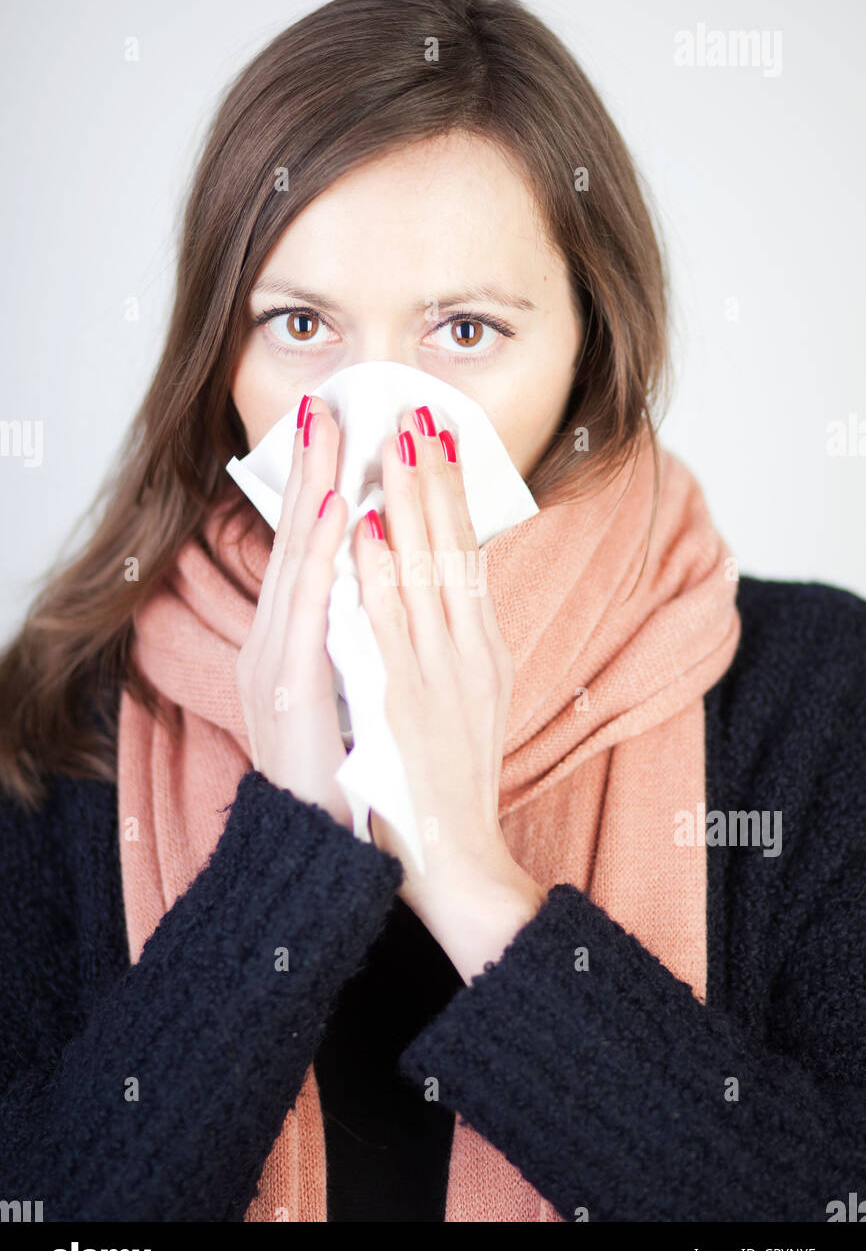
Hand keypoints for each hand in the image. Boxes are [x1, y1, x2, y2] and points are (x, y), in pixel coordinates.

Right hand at [235, 395, 351, 826]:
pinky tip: (338, 512)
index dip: (319, 486)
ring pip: (304, 562)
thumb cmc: (341, 772)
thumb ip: (352, 638)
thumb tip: (383, 589)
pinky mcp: (294, 690)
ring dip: (317, 489)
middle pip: (299, 541)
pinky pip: (314, 611)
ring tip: (331, 430)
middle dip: (314, 468)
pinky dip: (324, 557)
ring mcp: (282, 664)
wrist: (318, 846)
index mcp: (295, 642)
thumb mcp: (342, 691)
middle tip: (327, 403)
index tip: (336, 430)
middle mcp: (280, 644)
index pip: (310, 549)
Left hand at [354, 407, 545, 981]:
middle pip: (455, 548)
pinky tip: (365, 526)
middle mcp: (471, 653)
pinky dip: (379, 568)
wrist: (460, 861)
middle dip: (435, 477)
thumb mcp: (470, 705)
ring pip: (426, 570)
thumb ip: (457, 648)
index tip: (441, 441)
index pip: (470, 555)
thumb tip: (441, 591)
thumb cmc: (452, 785)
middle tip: (420, 413)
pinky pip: (390, 620)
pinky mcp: (407, 698)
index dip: (455, 494)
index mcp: (484, 652)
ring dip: (409, 503)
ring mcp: (442, 673)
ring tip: (395, 443)